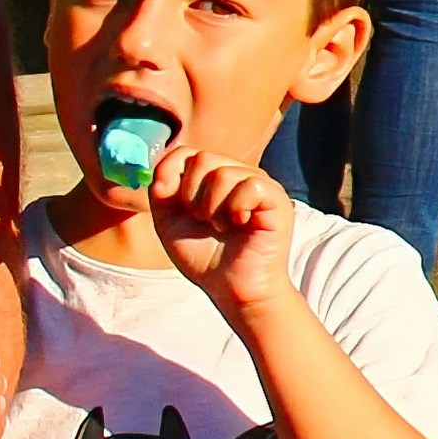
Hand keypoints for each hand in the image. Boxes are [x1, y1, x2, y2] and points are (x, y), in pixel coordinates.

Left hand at [141, 137, 298, 323]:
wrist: (231, 287)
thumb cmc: (204, 256)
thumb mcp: (169, 222)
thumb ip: (161, 193)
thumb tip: (164, 172)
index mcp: (213, 178)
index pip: (186, 152)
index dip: (169, 169)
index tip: (166, 197)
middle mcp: (238, 174)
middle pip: (202, 159)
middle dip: (191, 196)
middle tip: (204, 221)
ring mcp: (259, 184)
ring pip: (223, 173)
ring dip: (212, 208)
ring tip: (222, 226)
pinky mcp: (275, 198)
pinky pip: (249, 185)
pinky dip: (236, 209)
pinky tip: (241, 224)